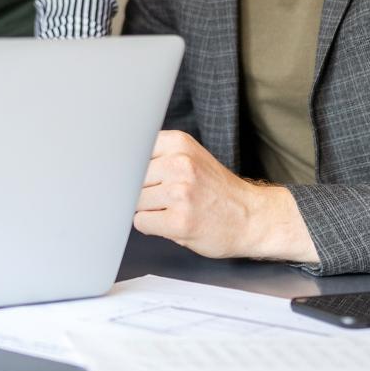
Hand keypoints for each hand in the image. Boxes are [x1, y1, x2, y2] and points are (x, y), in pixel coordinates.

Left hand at [134, 129, 313, 261]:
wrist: (253, 218)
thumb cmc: (218, 191)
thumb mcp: (191, 157)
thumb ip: (158, 156)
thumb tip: (116, 166)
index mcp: (179, 143)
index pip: (132, 151)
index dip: (132, 168)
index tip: (137, 175)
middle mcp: (180, 164)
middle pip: (131, 178)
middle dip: (142, 191)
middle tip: (164, 198)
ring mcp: (180, 193)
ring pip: (135, 201)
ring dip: (149, 210)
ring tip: (173, 209)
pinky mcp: (180, 221)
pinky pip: (142, 222)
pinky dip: (152, 226)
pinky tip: (172, 222)